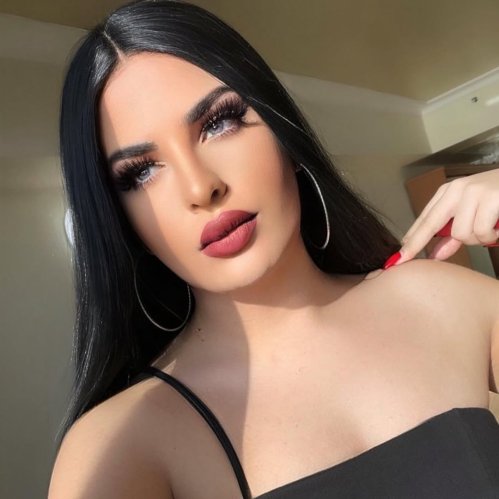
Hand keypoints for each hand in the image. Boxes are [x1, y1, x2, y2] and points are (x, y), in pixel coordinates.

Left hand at [384, 168, 498, 267]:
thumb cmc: (498, 199)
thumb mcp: (472, 213)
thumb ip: (452, 234)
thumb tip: (435, 255)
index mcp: (449, 192)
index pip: (424, 220)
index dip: (411, 241)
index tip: (397, 259)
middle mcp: (458, 190)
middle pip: (433, 225)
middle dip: (428, 243)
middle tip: (418, 256)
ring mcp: (475, 192)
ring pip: (461, 233)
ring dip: (478, 239)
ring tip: (490, 230)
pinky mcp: (492, 198)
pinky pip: (481, 231)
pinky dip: (491, 237)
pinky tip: (498, 229)